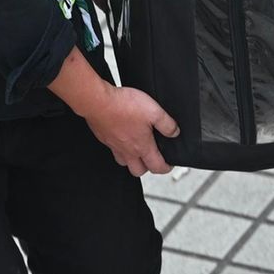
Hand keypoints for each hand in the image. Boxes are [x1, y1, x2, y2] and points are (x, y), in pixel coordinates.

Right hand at [48, 48, 179, 175]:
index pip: (156, 167)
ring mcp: (114, 146)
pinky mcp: (104, 139)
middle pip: (138, 171)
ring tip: (138, 149)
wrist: (98, 102)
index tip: (169, 164)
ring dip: (133, 160)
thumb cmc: (123, 106)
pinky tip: (123, 137)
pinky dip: (120, 149)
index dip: (166, 168)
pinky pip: (114, 150)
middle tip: (153, 159)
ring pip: (124, 162)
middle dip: (148, 167)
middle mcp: (127, 150)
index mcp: (142, 146)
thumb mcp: (154, 111)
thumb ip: (167, 124)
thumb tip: (175, 132)